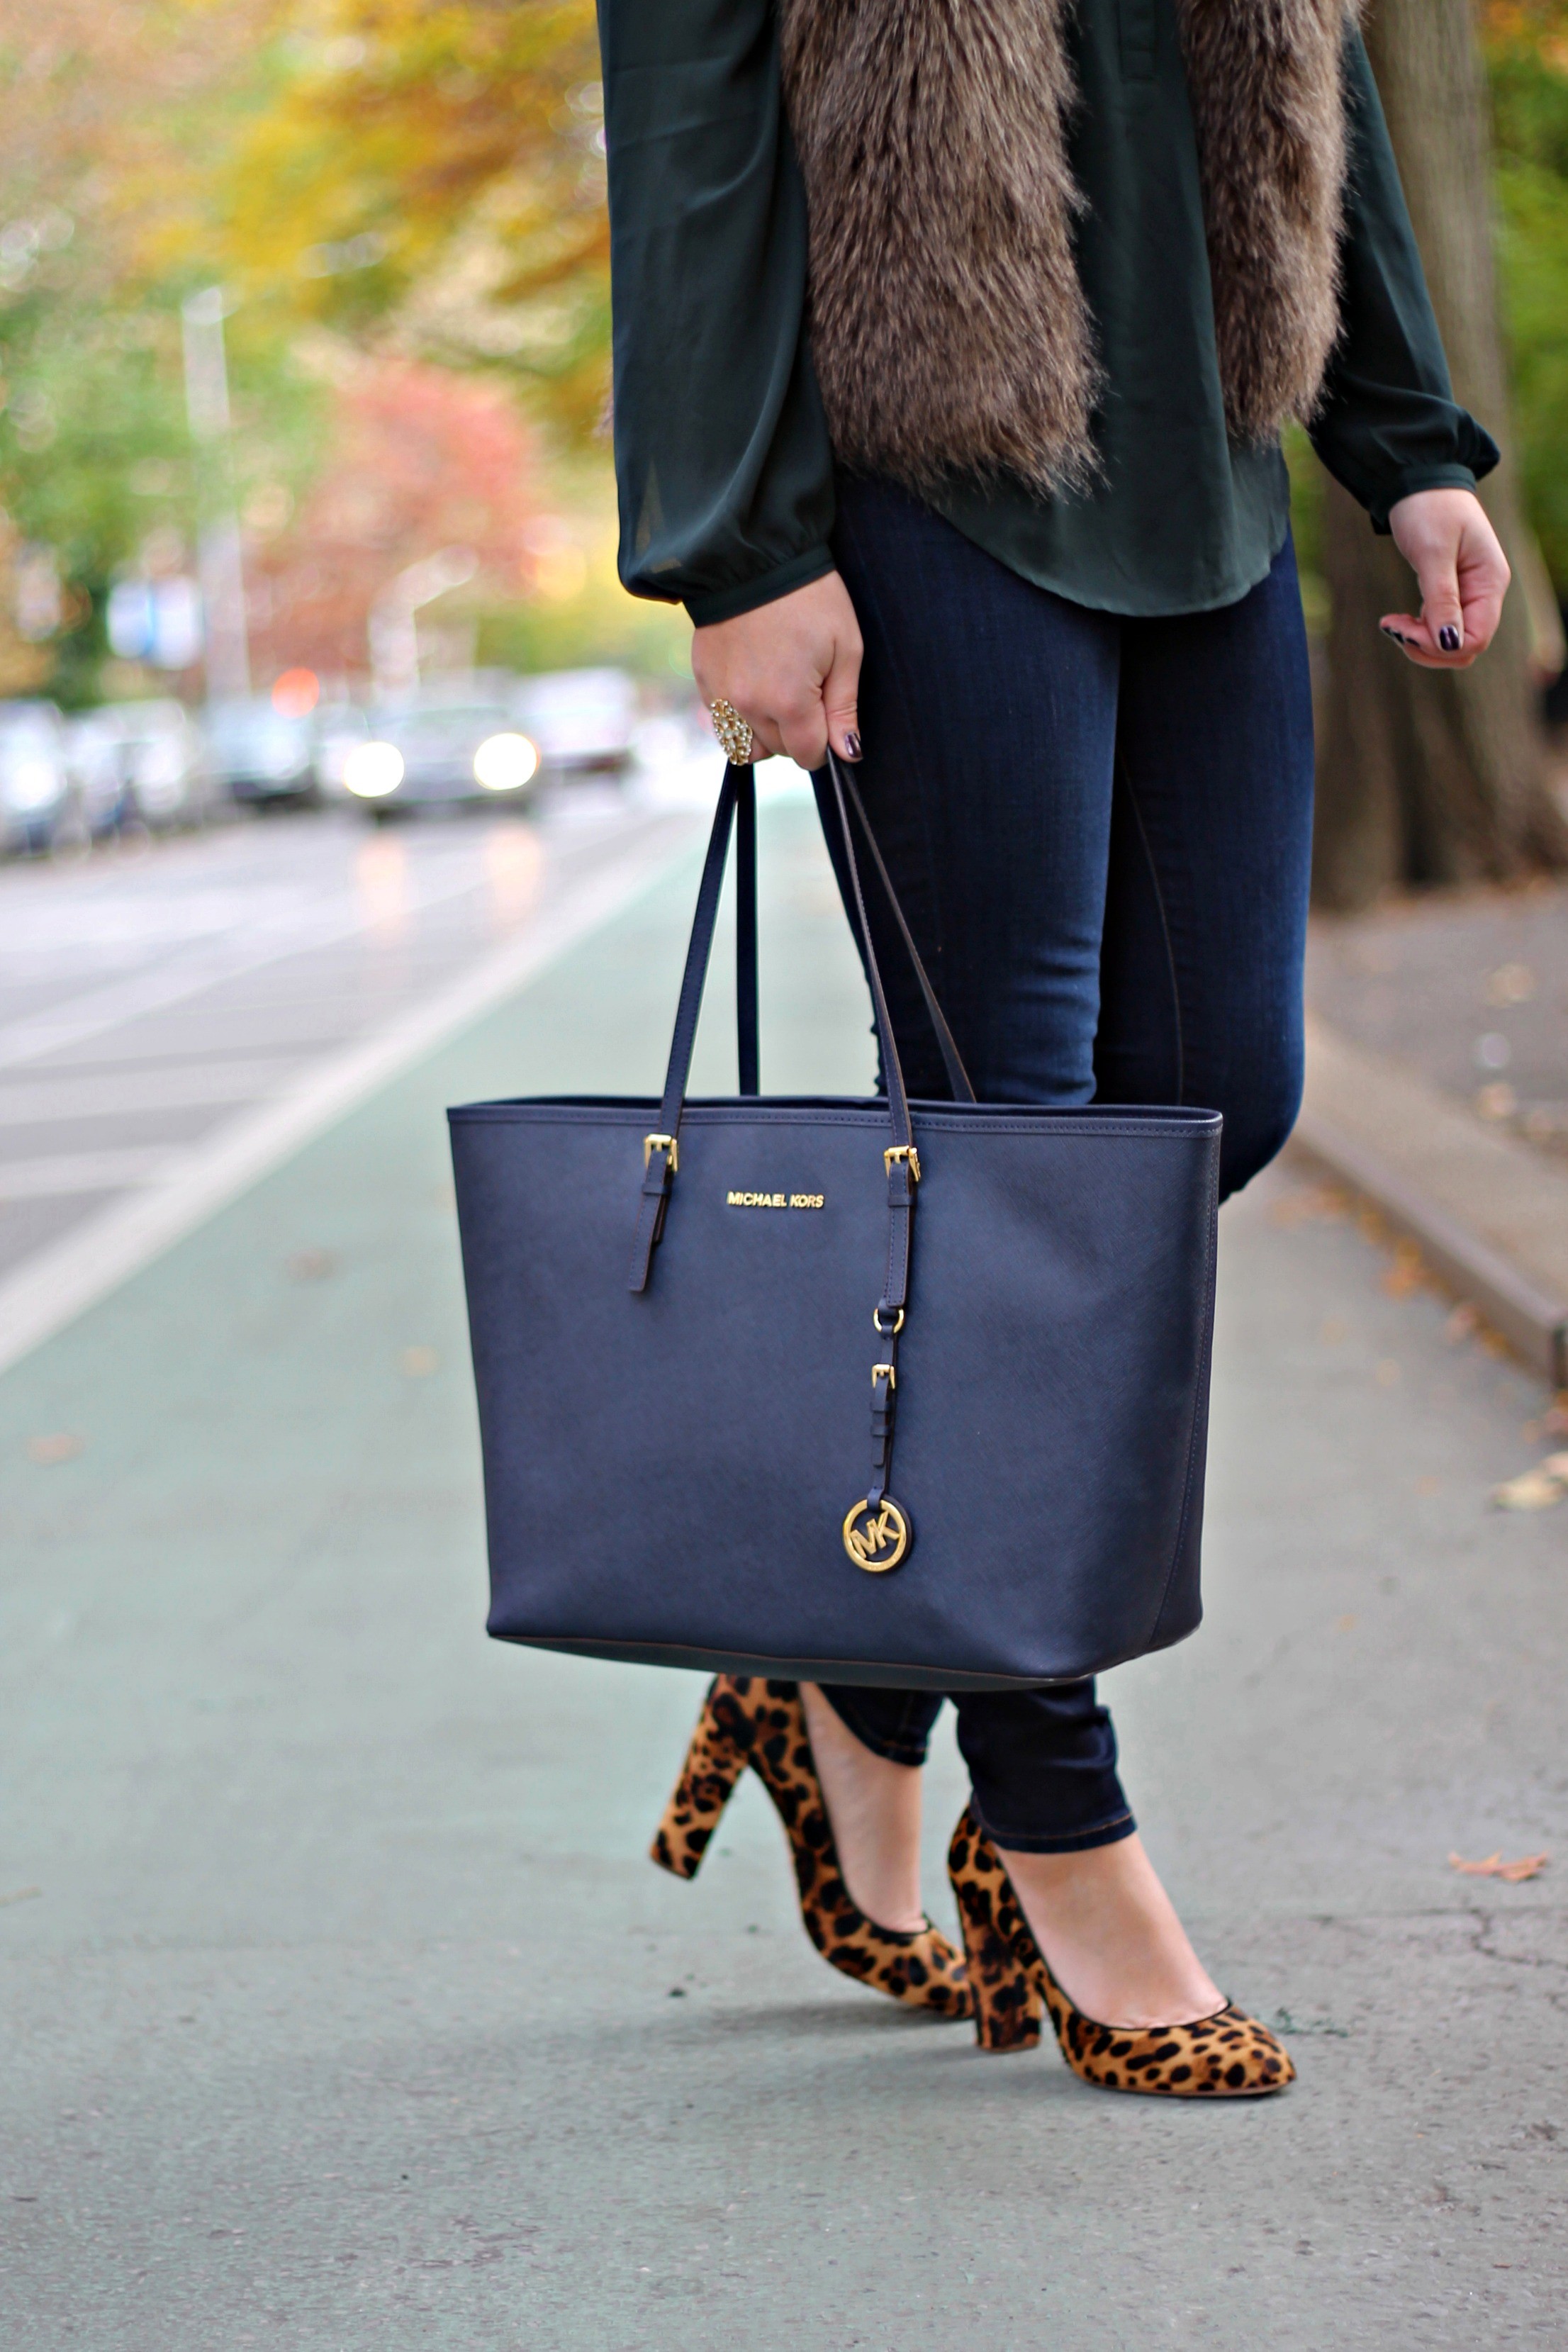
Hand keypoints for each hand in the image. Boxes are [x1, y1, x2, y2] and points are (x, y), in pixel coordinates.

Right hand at [692, 570, 862, 768]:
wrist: (755, 557)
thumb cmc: (810, 598)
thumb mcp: (845, 648)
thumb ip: (844, 708)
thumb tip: (848, 753)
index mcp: (789, 702)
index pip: (809, 755)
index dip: (825, 741)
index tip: (828, 713)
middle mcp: (749, 707)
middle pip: (780, 751)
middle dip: (798, 732)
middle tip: (807, 688)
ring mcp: (721, 696)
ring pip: (748, 745)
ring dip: (767, 731)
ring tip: (779, 692)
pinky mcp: (704, 682)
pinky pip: (724, 722)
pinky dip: (742, 714)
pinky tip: (754, 681)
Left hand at [1382, 487, 1509, 668]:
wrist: (1419, 480)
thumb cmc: (1429, 508)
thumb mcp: (1433, 553)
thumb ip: (1442, 598)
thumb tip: (1449, 643)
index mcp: (1490, 582)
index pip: (1476, 638)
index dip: (1441, 646)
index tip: (1405, 630)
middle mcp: (1484, 592)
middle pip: (1464, 647)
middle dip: (1428, 648)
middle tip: (1394, 628)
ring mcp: (1468, 594)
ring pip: (1449, 642)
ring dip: (1419, 641)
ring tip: (1391, 623)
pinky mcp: (1450, 593)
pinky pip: (1438, 627)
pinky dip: (1416, 630)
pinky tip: (1395, 620)